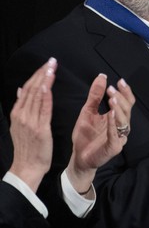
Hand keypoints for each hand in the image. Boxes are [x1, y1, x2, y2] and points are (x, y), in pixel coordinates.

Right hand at [9, 58, 56, 192]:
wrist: (27, 167)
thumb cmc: (28, 146)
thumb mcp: (20, 124)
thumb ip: (22, 106)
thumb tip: (21, 89)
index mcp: (17, 113)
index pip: (27, 88)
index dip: (37, 75)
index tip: (46, 64)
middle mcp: (21, 115)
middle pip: (32, 89)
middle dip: (42, 73)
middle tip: (51, 61)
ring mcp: (30, 121)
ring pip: (37, 96)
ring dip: (44, 80)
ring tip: (52, 67)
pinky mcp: (40, 128)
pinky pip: (43, 109)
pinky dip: (44, 96)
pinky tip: (47, 86)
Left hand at [66, 75, 134, 195]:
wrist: (79, 158)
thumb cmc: (85, 135)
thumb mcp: (88, 111)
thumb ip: (95, 95)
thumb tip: (102, 76)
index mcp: (117, 117)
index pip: (127, 102)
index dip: (126, 92)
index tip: (120, 81)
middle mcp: (121, 126)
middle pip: (128, 109)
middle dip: (121, 98)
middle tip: (111, 89)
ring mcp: (119, 137)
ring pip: (124, 121)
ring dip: (118, 109)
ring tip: (112, 99)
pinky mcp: (114, 148)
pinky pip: (115, 134)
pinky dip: (113, 124)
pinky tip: (110, 114)